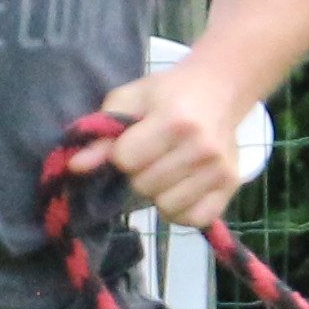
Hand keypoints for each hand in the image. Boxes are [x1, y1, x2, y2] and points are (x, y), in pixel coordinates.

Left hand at [76, 56, 248, 230]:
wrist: (218, 89)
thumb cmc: (168, 93)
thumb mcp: (130, 101)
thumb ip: (102, 134)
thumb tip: (76, 167)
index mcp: (175, 121)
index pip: (126, 160)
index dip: (122, 153)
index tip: (133, 141)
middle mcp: (202, 148)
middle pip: (144, 186)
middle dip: (139, 173)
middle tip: (152, 155)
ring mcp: (220, 170)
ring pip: (166, 207)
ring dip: (159, 193)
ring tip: (168, 170)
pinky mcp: (232, 188)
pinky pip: (193, 219)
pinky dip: (182, 210)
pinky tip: (182, 187)